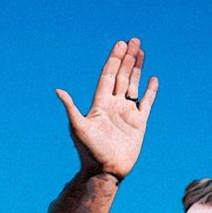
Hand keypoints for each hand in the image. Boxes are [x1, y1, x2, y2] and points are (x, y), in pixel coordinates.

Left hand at [54, 38, 157, 181]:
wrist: (105, 171)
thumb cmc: (89, 151)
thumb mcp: (78, 128)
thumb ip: (71, 108)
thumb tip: (58, 90)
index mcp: (99, 104)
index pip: (108, 76)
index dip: (114, 60)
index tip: (120, 45)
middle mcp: (113, 105)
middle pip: (122, 76)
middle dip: (127, 58)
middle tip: (134, 41)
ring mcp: (126, 113)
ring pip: (133, 85)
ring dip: (137, 68)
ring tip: (142, 51)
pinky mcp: (139, 123)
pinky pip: (146, 103)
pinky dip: (150, 91)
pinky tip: (153, 79)